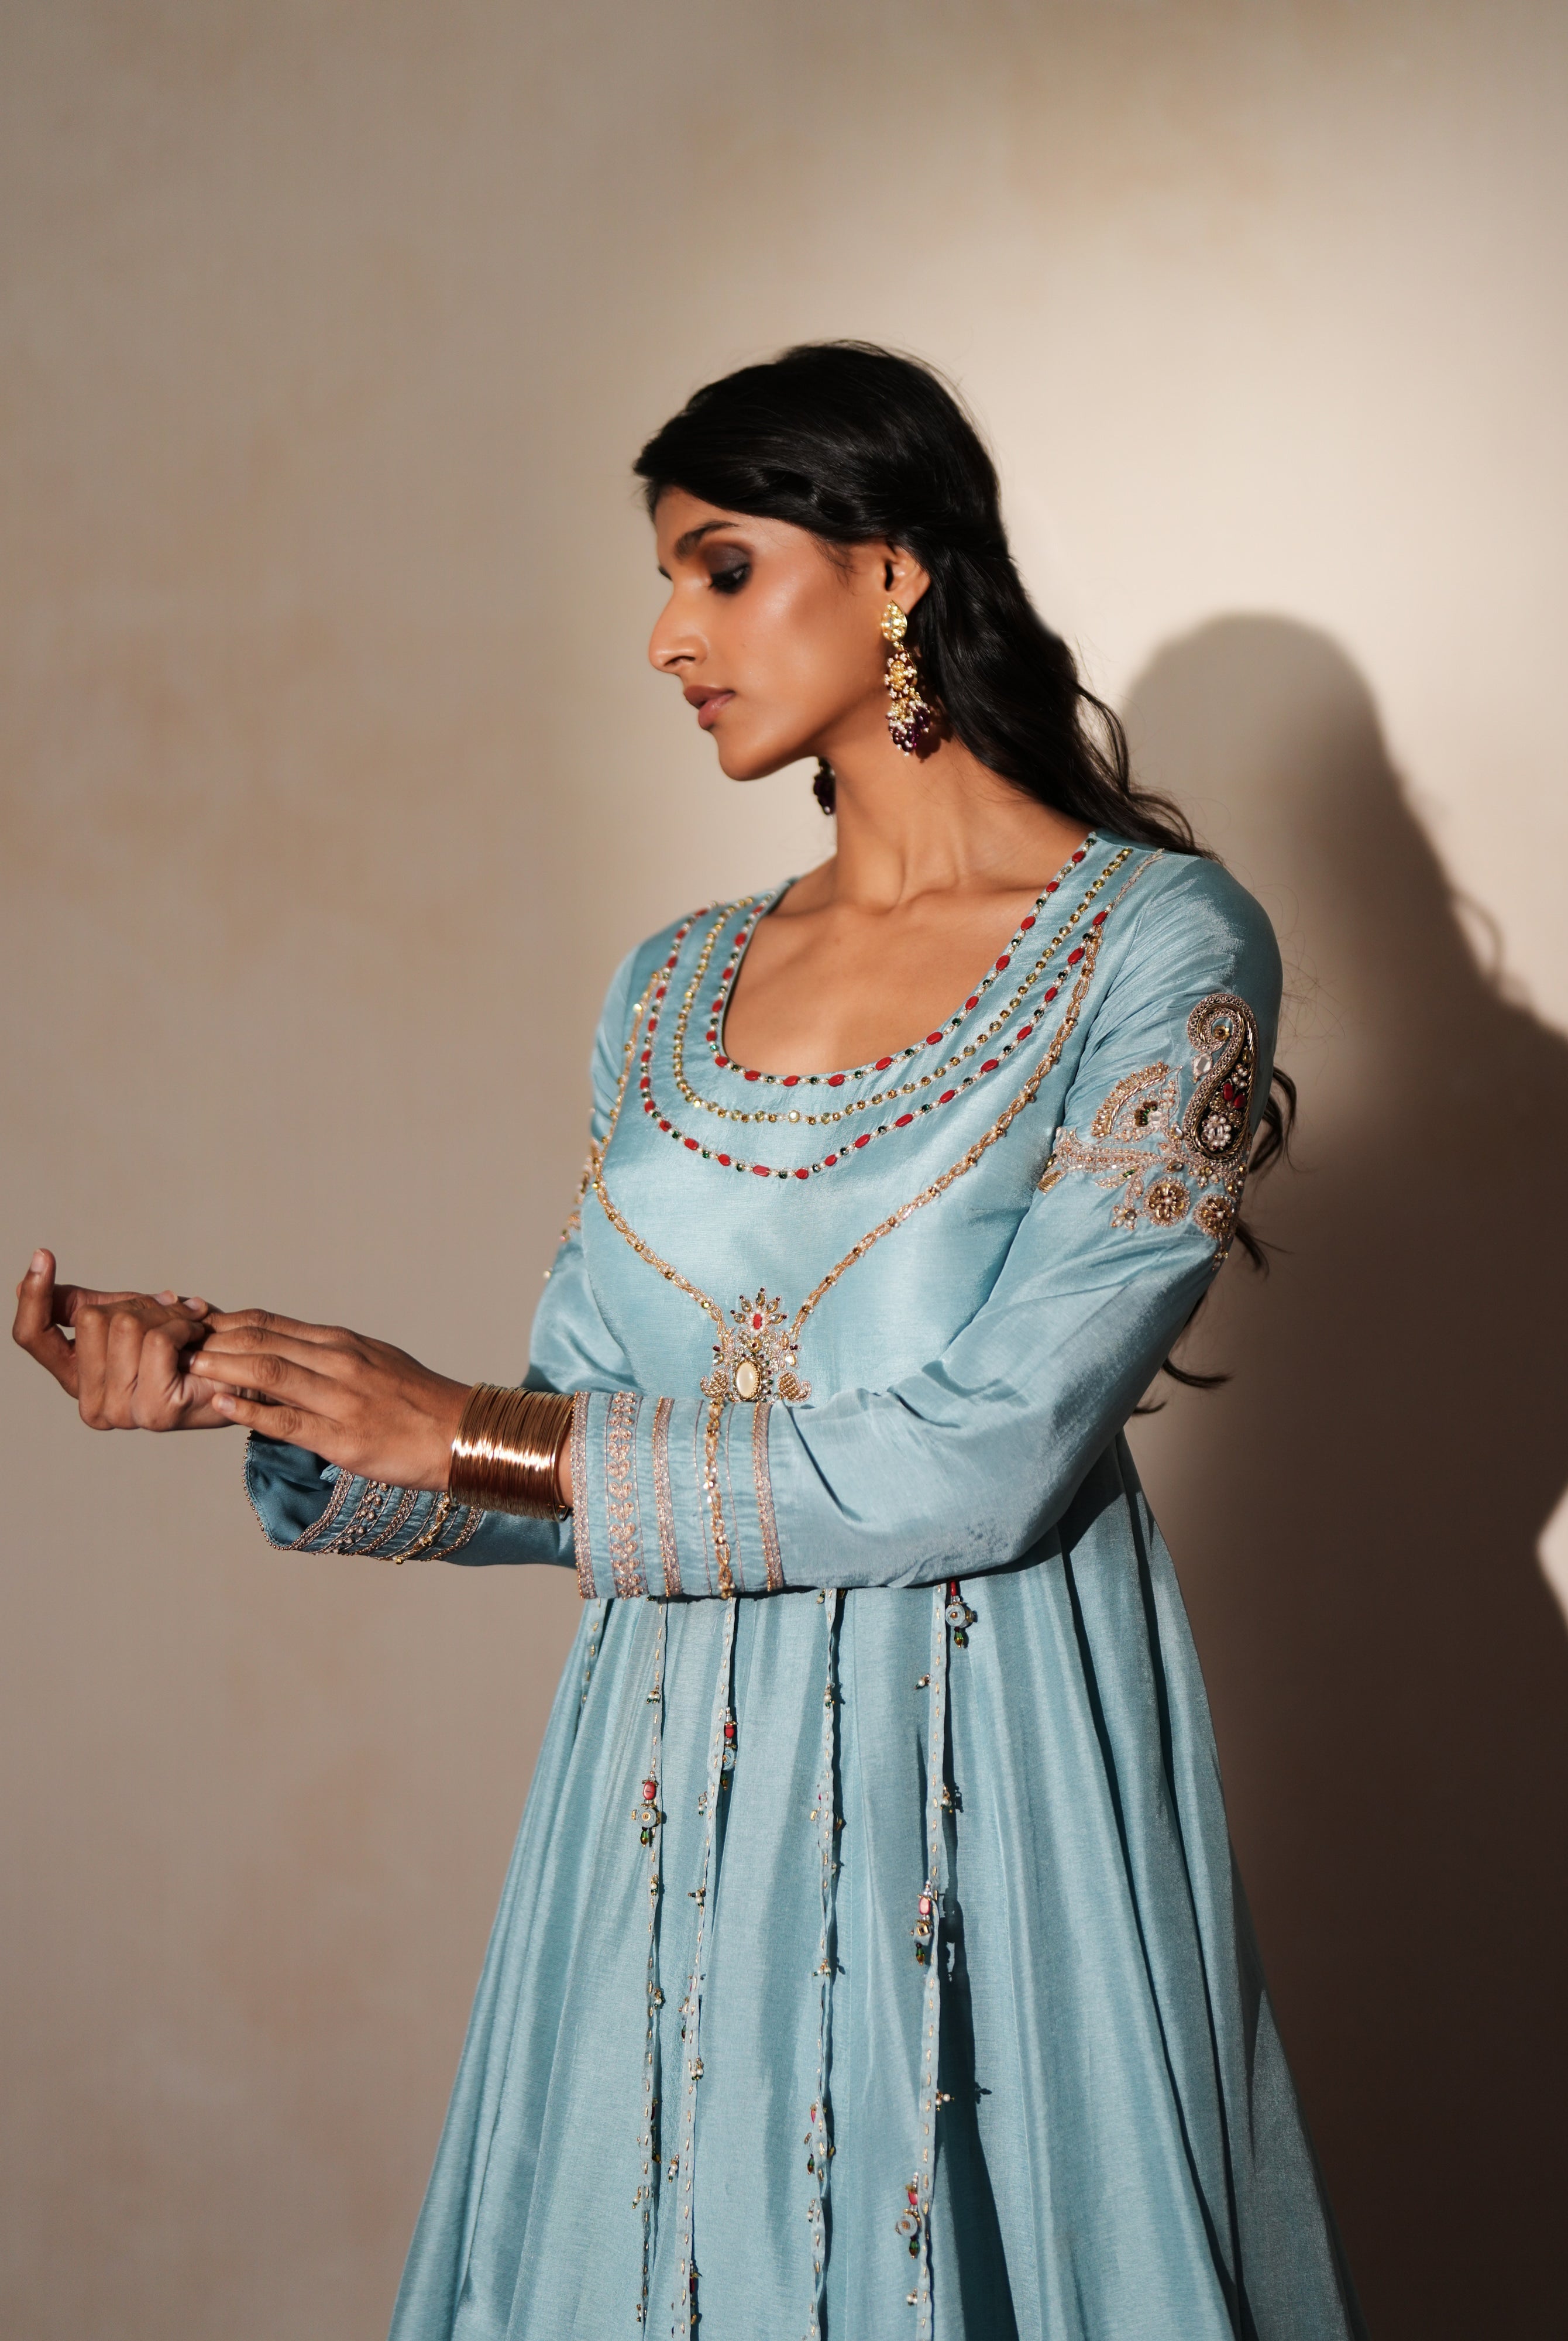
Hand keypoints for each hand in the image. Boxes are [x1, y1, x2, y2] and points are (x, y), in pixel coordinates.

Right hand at [12, 1248, 227, 1428]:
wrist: (244, 1376)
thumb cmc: (186, 1346)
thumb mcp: (129, 1318)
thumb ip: (83, 1306)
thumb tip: (28, 1281)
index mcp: (76, 1380)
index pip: (33, 1336)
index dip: (34, 1296)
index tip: (43, 1255)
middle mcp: (91, 1404)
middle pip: (92, 1319)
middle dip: (136, 1304)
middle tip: (169, 1312)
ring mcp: (122, 1412)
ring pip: (126, 1326)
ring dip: (165, 1314)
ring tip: (186, 1326)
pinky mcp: (155, 1411)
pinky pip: (158, 1340)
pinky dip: (182, 1326)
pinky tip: (196, 1337)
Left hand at [193, 1309, 470, 1490]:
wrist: (460, 1433)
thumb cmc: (415, 1400)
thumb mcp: (372, 1360)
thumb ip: (327, 1356)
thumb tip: (282, 1351)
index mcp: (341, 1342)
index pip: (269, 1323)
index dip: (224, 1322)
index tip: (191, 1326)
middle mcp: (338, 1362)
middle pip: (261, 1341)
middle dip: (213, 1341)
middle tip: (176, 1344)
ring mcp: (340, 1399)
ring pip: (269, 1373)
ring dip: (223, 1367)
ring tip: (189, 1367)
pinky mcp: (342, 1438)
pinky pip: (287, 1420)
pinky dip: (249, 1410)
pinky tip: (222, 1404)